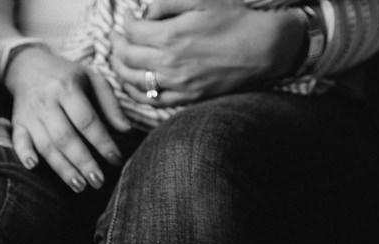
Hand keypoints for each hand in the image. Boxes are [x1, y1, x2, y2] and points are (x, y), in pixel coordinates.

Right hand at [4, 43, 130, 191]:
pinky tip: (33, 166)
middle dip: (83, 162)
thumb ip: (110, 104)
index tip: (115, 160)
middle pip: (66, 137)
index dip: (102, 142)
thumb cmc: (67, 76)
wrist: (28, 66)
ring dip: (62, 168)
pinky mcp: (17, 123)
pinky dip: (24, 153)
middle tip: (98, 181)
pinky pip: (18, 140)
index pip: (87, 120)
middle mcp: (47, 101)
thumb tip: (126, 130)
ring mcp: (30, 114)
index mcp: (68, 88)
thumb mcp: (92, 80)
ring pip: (46, 145)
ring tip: (79, 186)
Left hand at [109, 0, 303, 107]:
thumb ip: (167, 1)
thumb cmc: (234, 19)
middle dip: (116, 44)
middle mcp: (169, 63)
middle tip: (115, 36)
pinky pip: (149, 99)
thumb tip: (144, 12)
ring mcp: (176, 84)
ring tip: (117, 57)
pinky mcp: (185, 98)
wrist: (263, 49)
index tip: (128, 17)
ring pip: (131, 80)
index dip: (125, 22)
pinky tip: (131, 81)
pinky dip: (133, 91)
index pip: (132, 30)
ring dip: (118, 68)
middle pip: (126, 56)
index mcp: (171, 35)